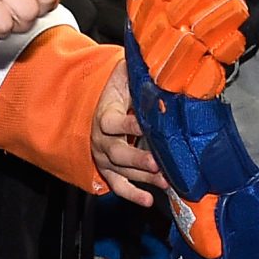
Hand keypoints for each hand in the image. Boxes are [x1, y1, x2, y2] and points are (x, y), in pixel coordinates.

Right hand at [93, 59, 163, 204]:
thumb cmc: (114, 92)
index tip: (145, 126)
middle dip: (137, 160)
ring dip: (142, 178)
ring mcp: (104, 157)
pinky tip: (148, 200)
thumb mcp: (121, 77)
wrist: (94, 108)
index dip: (128, 125)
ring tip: (164, 183)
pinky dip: (132, 194)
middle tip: (157, 163)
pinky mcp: (108, 170)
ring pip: (120, 171)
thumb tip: (157, 58)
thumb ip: (135, 72)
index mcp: (103, 115)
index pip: (113, 122)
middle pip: (116, 153)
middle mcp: (101, 140)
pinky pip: (117, 186)